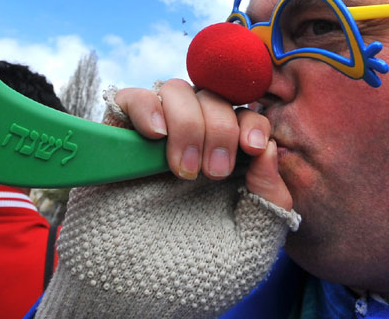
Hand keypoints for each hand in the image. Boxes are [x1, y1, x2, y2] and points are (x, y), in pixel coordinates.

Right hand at [35, 81, 300, 318]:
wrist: (133, 300)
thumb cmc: (194, 279)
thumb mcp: (252, 244)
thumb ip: (271, 198)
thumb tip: (270, 148)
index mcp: (228, 164)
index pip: (246, 115)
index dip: (252, 121)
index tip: (253, 148)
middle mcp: (193, 145)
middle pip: (213, 97)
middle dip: (220, 127)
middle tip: (214, 172)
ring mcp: (154, 142)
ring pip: (175, 91)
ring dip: (188, 121)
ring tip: (182, 170)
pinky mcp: (117, 144)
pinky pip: (129, 99)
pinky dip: (145, 105)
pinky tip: (155, 134)